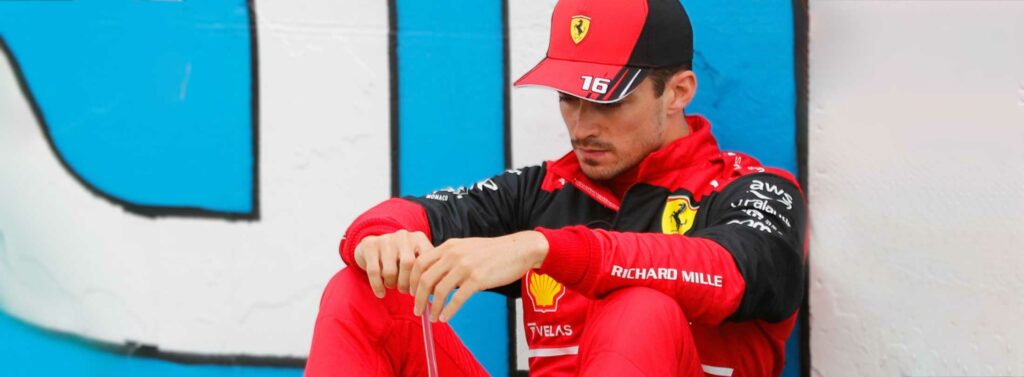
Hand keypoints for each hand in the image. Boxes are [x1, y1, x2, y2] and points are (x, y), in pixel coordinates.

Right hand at [354, 230, 433, 297]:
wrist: (373, 246)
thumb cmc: (400, 258)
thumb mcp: (415, 259)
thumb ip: (426, 271)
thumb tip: (434, 293)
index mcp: (419, 238)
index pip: (425, 261)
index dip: (422, 279)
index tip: (420, 291)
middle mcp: (404, 236)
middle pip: (408, 265)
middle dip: (406, 283)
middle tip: (405, 291)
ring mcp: (386, 239)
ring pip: (390, 270)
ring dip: (392, 284)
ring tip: (392, 285)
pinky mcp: (370, 246)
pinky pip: (374, 272)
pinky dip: (378, 286)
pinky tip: (381, 293)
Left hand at [409, 231, 548, 322]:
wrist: (518, 250)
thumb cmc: (492, 252)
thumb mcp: (466, 248)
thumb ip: (449, 258)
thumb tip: (433, 277)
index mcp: (449, 246)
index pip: (420, 263)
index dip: (411, 280)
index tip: (411, 293)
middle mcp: (454, 254)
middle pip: (425, 278)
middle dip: (417, 297)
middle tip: (416, 309)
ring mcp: (466, 267)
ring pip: (439, 291)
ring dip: (432, 307)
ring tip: (431, 317)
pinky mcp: (478, 279)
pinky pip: (458, 299)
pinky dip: (448, 311)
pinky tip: (445, 318)